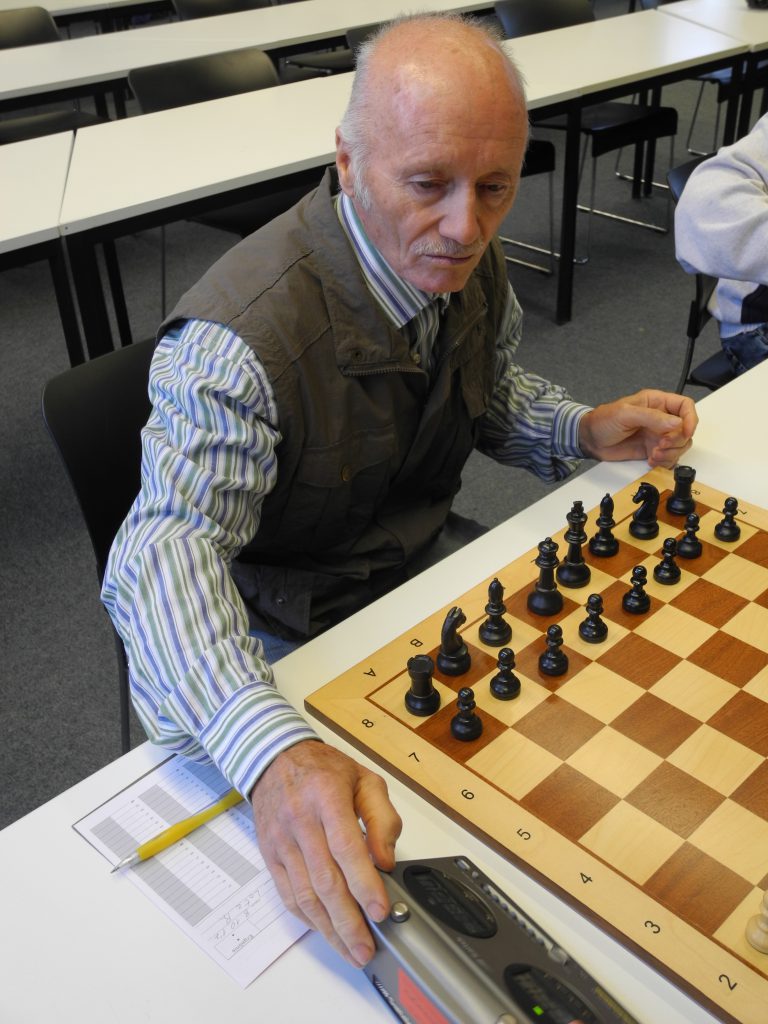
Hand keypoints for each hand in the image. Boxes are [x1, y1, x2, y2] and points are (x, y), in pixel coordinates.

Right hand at [250, 739, 401, 967]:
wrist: (274, 760)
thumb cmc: (324, 770)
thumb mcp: (365, 779)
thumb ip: (382, 818)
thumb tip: (386, 860)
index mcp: (327, 797)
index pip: (346, 848)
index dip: (363, 883)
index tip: (380, 911)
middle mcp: (300, 821)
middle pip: (325, 880)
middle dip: (348, 921)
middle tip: (366, 948)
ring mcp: (282, 841)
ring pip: (305, 894)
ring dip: (328, 928)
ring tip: (349, 950)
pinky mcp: (270, 854)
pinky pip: (287, 894)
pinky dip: (307, 917)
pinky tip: (325, 930)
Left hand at [578, 389, 697, 467]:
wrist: (589, 440)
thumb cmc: (603, 420)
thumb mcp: (625, 414)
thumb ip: (651, 417)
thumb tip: (676, 423)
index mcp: (657, 402)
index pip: (685, 406)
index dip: (690, 419)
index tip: (685, 431)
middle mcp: (661, 419)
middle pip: (685, 429)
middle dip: (677, 440)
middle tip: (660, 445)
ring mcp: (657, 435)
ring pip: (680, 445)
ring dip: (671, 453)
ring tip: (653, 455)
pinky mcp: (652, 450)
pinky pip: (669, 458)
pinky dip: (664, 462)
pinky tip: (651, 461)